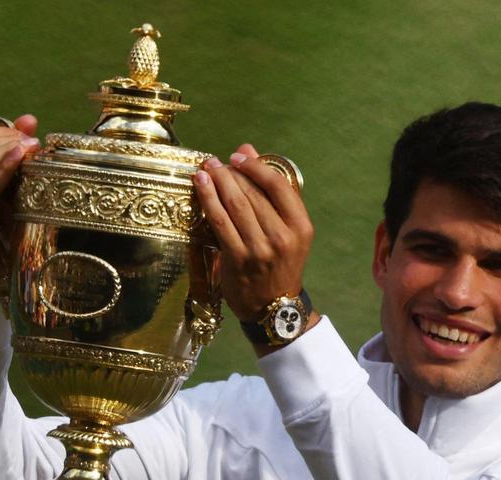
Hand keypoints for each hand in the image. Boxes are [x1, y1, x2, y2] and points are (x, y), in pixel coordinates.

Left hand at [192, 144, 315, 328]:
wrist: (273, 307)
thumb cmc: (281, 264)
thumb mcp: (289, 231)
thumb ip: (272, 193)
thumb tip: (248, 151)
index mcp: (300, 226)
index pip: (277, 186)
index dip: (255, 166)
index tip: (238, 156)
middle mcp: (282, 237)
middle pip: (253, 193)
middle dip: (231, 173)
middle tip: (215, 162)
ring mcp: (260, 249)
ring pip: (235, 205)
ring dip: (217, 182)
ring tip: (206, 169)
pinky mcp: (238, 259)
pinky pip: (220, 222)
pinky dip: (208, 200)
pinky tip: (200, 185)